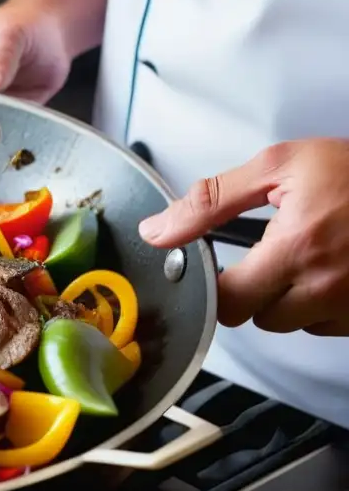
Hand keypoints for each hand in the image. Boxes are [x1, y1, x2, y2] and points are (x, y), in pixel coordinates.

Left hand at [138, 138, 348, 335]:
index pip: (228, 302)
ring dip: (290, 298)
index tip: (220, 267)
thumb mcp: (282, 165)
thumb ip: (212, 200)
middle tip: (272, 253)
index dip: (217, 285)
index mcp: (297, 248)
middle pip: (256, 318)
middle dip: (254, 290)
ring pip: (292, 323)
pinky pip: (328, 324)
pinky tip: (333, 269)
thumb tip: (158, 230)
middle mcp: (326, 286)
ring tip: (309, 256)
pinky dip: (323, 303)